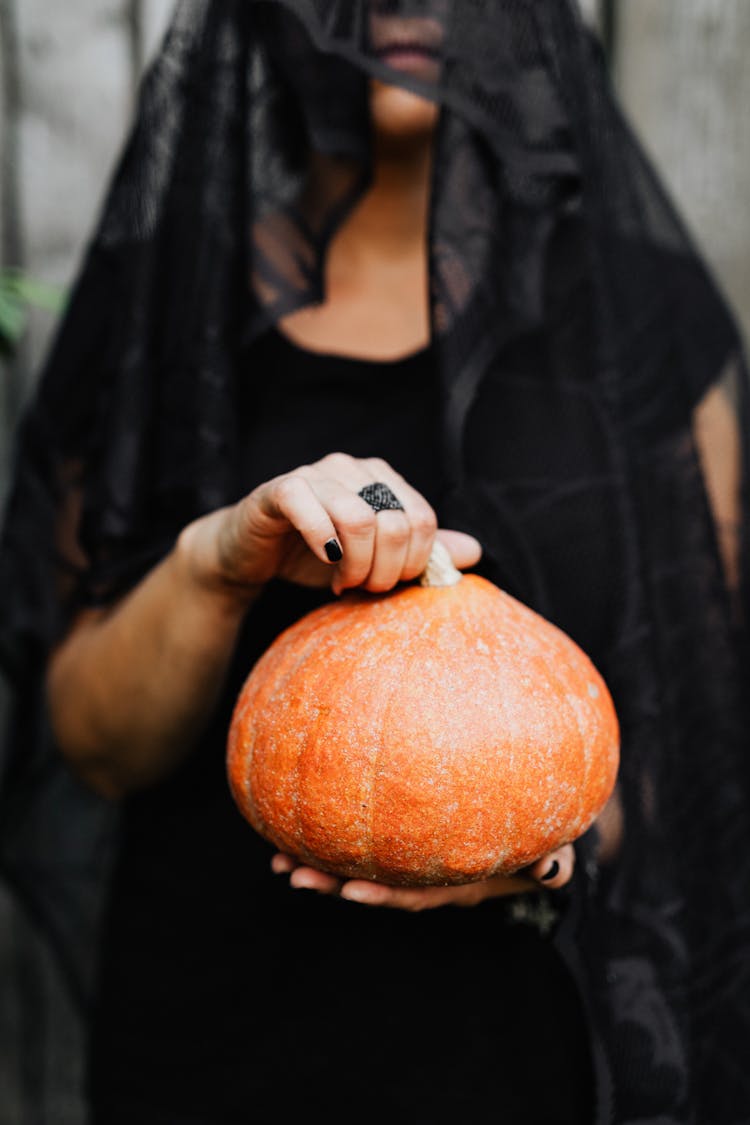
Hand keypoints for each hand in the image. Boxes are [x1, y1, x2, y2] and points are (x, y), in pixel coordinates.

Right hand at [179, 453, 480, 599]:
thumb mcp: (374, 559)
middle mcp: (352, 468)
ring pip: (358, 517)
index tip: (388, 584)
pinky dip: (321, 541)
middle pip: (395, 521)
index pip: (422, 520)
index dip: (412, 562)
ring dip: (354, 564)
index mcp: (382, 479)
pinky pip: (307, 505)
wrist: (251, 555)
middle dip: (384, 569)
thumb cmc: (314, 555)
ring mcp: (314, 474)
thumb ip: (421, 553)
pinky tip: (324, 561)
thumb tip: (474, 551)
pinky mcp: (279, 489)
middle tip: (362, 588)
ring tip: (341, 581)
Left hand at [270, 844, 574, 911]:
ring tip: (277, 859)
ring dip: (319, 868)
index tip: (350, 892)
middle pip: (373, 887)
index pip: (413, 894)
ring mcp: (412, 865)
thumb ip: (553, 863)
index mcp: (454, 886)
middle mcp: (425, 881)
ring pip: (359, 870)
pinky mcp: (401, 845)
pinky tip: (298, 817)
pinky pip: (363, 842)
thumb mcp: (551, 854)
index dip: (383, 894)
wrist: (528, 844)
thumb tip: (551, 869)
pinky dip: (332, 835)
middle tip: (291, 874)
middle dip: (331, 884)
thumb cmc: (539, 845)